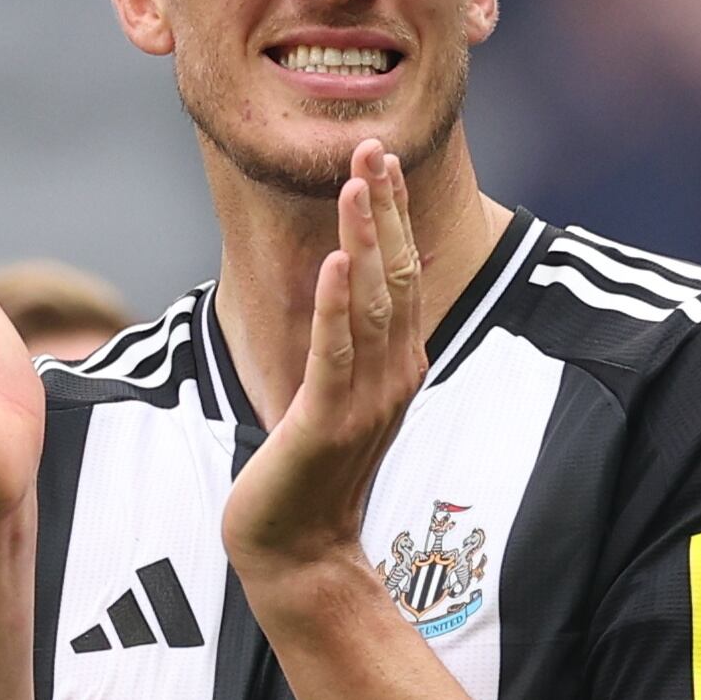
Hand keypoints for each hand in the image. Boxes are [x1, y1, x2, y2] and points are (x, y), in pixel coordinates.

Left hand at [224, 141, 431, 585]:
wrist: (297, 553)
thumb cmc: (309, 476)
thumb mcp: (339, 399)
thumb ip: (350, 349)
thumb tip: (347, 294)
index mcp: (398, 368)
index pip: (403, 275)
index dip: (394, 217)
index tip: (381, 161)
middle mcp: (393, 378)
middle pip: (397, 276)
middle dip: (385, 210)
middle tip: (371, 146)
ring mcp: (365, 402)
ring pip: (371, 304)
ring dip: (364, 238)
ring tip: (354, 182)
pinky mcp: (327, 423)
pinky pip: (336, 353)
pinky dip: (337, 304)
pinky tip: (335, 260)